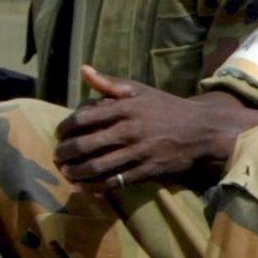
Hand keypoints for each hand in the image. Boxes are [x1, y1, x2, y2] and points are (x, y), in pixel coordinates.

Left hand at [52, 66, 251, 185]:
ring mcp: (138, 153)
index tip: (59, 134)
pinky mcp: (147, 171)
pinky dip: (97, 187)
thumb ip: (110, 83)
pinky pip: (116, 182)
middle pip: (86, 145)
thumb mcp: (140, 90)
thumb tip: (84, 70)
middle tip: (57, 157)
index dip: (66, 128)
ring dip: (76, 173)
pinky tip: (87, 188)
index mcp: (126, 108)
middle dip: (65, 154)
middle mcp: (130, 130)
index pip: (84, 118)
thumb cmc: (166, 108)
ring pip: (97, 167)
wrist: (201, 130)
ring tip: (66, 173)